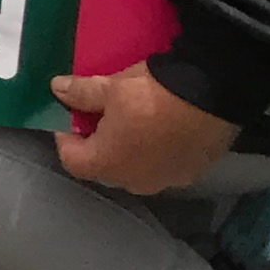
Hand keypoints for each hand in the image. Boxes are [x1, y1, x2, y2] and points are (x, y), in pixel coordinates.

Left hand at [49, 63, 241, 195]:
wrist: (212, 96)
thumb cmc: (150, 95)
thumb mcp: (110, 87)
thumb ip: (81, 93)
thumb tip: (57, 90)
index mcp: (108, 164)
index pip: (73, 161)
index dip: (66, 139)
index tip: (68, 118)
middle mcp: (135, 182)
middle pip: (105, 168)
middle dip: (97, 146)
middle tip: (98, 117)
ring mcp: (167, 181)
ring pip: (135, 169)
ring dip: (127, 151)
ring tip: (130, 123)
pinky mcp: (192, 173)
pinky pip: (163, 167)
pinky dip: (155, 153)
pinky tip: (160, 130)